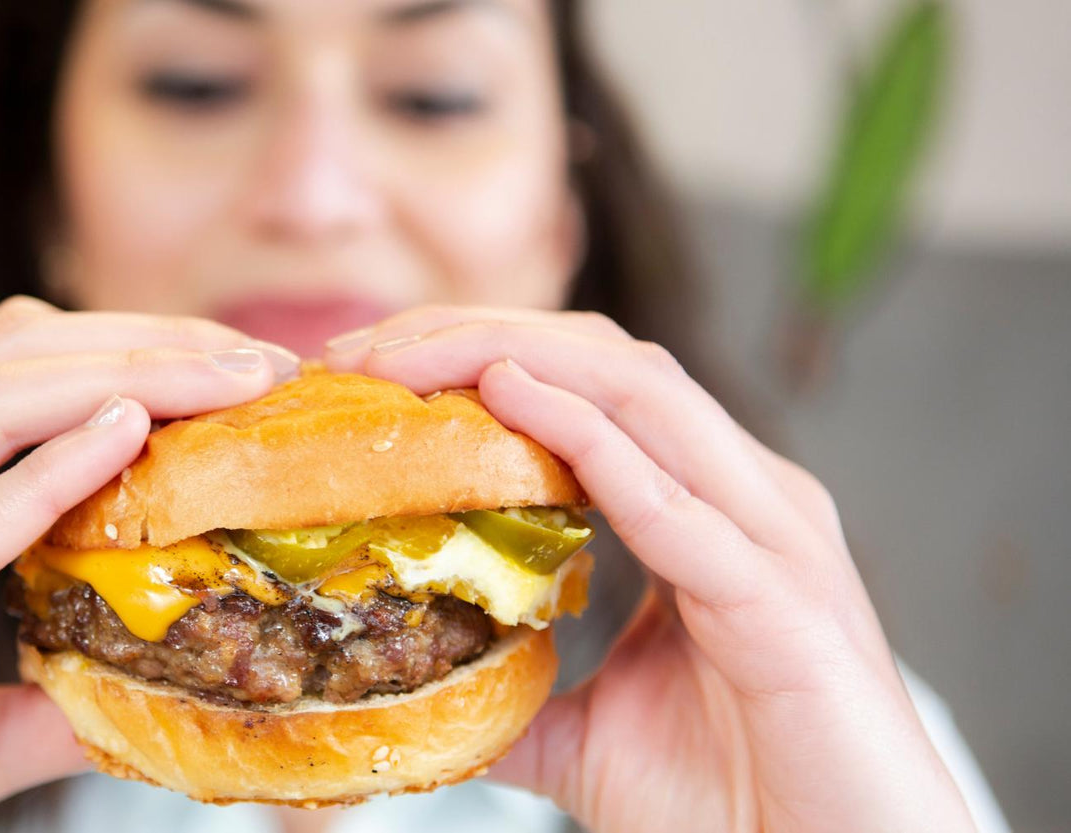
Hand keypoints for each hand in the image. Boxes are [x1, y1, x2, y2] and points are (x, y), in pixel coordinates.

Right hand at [0, 297, 297, 832]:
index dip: (126, 353)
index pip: (8, 369)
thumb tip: (139, 693)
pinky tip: (117, 443)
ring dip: (114, 381)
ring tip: (222, 378)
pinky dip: (30, 483)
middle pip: (5, 358)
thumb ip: (39, 696)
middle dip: (143, 345)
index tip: (234, 370)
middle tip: (260, 359)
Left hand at [327, 306, 973, 832]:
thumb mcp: (590, 735)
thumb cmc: (736, 799)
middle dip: (476, 334)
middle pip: (606, 361)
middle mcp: (747, 495)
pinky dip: (585, 436)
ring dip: (511, 358)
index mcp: (711, 506)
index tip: (366, 372)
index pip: (589, 385)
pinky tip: (508, 396)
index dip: (477, 356)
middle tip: (359, 352)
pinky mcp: (783, 598)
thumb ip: (518, 691)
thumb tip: (428, 687)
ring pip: (638, 394)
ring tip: (405, 359)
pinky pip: (673, 499)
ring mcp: (773, 536)